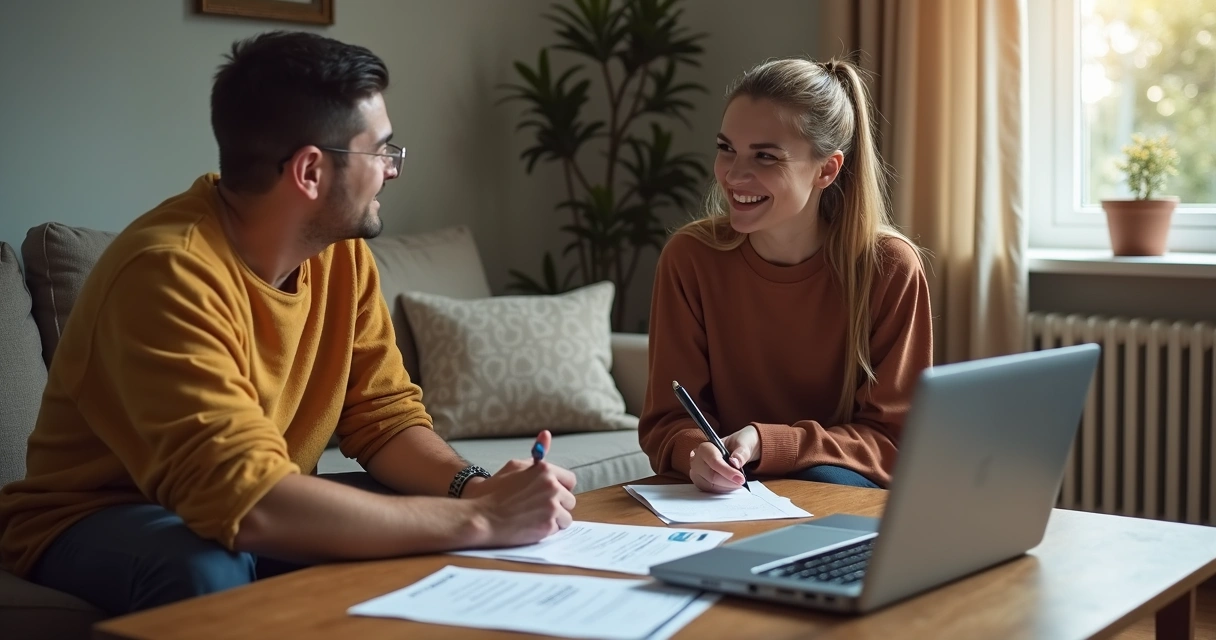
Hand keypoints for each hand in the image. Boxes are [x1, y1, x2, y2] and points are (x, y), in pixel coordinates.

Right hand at [466, 431, 576, 546]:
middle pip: (570, 500)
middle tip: (539, 509)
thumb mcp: (514, 466)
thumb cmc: (494, 492)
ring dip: (554, 520)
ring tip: (534, 518)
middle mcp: (551, 487)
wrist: (481, 517)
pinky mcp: (548, 526)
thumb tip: (547, 433)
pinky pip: (558, 529)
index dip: (561, 488)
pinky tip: (531, 526)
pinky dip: (547, 530)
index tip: (552, 494)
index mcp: (544, 470)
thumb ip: (536, 455)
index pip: (569, 480)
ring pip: (566, 517)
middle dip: (558, 505)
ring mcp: (551, 507)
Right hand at [689, 425, 759, 493]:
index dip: (727, 471)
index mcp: (706, 446)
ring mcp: (698, 472)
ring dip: (726, 487)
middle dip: (727, 481)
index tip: (740, 478)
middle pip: (709, 475)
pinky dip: (722, 490)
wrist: (740, 450)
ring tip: (738, 482)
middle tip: (741, 482)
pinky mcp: (701, 482)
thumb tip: (735, 462)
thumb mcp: (744, 443)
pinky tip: (732, 485)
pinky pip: (710, 490)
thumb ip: (741, 452)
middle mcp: (697, 459)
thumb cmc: (739, 444)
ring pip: (708, 485)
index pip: (713, 460)